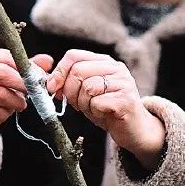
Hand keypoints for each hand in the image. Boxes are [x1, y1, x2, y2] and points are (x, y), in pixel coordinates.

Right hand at [0, 49, 53, 165]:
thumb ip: (28, 68)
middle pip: (2, 74)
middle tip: (33, 93)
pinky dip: (4, 114)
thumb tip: (48, 60)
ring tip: (21, 105)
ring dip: (16, 102)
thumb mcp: (13, 79)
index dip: (26, 68)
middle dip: (23, 85)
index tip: (39, 79)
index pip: (7, 57)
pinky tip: (6, 114)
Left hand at [46, 49, 165, 168]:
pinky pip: (97, 103)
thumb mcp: (85, 93)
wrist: (134, 130)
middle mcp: (116, 68)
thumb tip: (50, 82)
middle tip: (76, 104)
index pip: (74, 56)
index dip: (59, 72)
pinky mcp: (126, 100)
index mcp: (104, 62)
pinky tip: (103, 114)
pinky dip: (94, 112)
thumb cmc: (107, 110)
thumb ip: (70, 84)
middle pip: (78, 71)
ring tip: (93, 109)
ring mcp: (123, 83)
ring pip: (87, 87)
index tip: (53, 88)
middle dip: (70, 91)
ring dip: (83, 104)